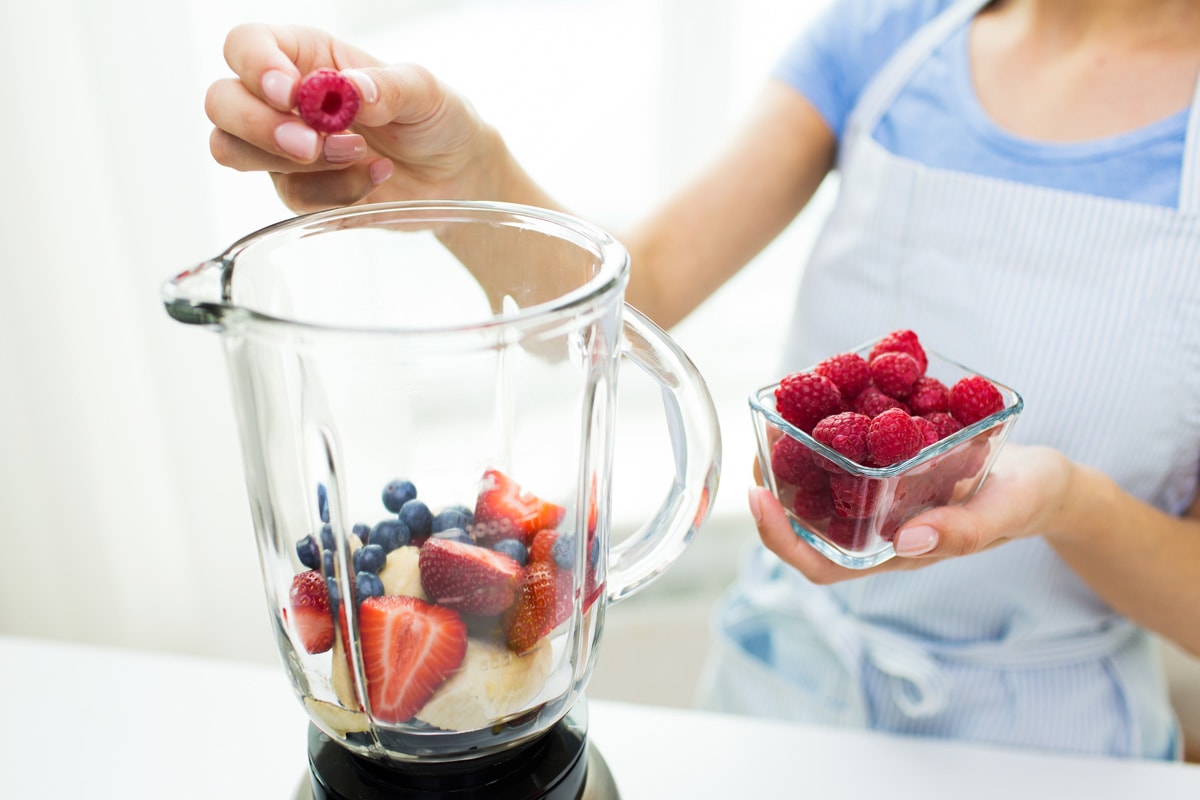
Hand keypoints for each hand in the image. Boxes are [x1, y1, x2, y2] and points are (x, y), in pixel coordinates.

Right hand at [205, 23, 499, 211]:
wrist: (454, 174)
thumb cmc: (435, 118)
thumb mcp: (425, 91)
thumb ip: (388, 86)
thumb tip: (350, 89)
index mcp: (303, 54)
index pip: (246, 46)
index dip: (255, 67)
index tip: (289, 94)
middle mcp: (281, 98)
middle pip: (221, 103)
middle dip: (260, 126)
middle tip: (310, 143)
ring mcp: (281, 146)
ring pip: (235, 152)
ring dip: (296, 162)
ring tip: (358, 154)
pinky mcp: (298, 189)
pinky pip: (290, 196)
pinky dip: (333, 192)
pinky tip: (374, 176)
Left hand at [750, 444, 1073, 583]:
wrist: (1045, 477)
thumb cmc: (1028, 502)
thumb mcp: (1005, 512)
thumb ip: (964, 530)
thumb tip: (907, 540)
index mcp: (891, 551)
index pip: (819, 562)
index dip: (780, 538)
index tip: (757, 497)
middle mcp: (874, 526)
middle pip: (805, 519)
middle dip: (774, 485)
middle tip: (758, 444)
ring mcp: (879, 497)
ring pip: (820, 484)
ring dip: (795, 454)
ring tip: (779, 415)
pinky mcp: (889, 463)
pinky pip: (847, 450)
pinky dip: (831, 423)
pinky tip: (825, 391)